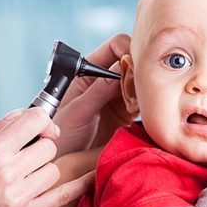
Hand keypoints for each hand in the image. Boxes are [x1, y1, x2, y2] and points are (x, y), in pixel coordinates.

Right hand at [0, 108, 90, 206]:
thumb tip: (17, 116)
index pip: (34, 120)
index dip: (40, 119)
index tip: (37, 125)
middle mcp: (7, 172)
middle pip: (48, 145)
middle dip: (41, 145)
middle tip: (28, 153)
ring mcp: (19, 196)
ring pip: (54, 169)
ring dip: (44, 168)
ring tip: (27, 174)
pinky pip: (63, 195)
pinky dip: (79, 184)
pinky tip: (88, 176)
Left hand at [52, 34, 136, 157]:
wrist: (62, 160)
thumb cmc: (61, 134)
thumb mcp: (77, 112)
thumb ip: (97, 91)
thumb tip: (119, 67)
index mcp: (88, 69)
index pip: (115, 46)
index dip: (127, 51)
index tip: (133, 67)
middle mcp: (104, 78)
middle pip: (132, 61)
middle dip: (139, 71)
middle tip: (136, 90)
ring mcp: (117, 94)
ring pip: (141, 80)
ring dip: (143, 90)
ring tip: (133, 106)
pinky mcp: (126, 111)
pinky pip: (144, 100)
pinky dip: (146, 104)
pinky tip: (137, 114)